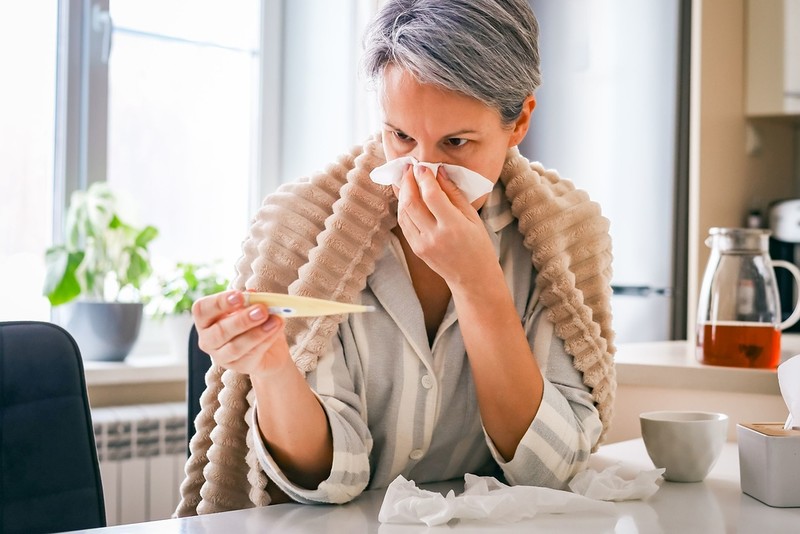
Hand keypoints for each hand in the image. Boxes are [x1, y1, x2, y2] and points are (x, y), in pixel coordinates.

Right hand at [192, 290, 292, 376]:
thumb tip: (253, 294)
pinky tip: (276, 328)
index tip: (239, 295)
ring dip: (257, 332)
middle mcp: (208, 340)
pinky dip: (266, 340)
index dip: (219, 302)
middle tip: (262, 310)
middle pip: (219, 331)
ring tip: (274, 320)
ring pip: (235, 347)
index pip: (202, 310)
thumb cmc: (254, 322)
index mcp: (206, 319)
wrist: (270, 349)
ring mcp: (222, 356)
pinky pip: (252, 355)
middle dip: (242, 320)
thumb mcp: (252, 307)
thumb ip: (251, 300)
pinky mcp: (240, 367)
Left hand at [394, 165, 497, 286]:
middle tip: (409, 168)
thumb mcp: (472, 217)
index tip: (422, 166)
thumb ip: (454, 194)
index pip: (431, 195)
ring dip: (403, 193)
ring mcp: (422, 244)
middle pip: (411, 202)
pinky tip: (408, 198)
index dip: (424, 177)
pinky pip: (404, 224)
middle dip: (407, 181)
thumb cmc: (478, 245)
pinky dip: (403, 208)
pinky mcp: (416, 249)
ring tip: (407, 180)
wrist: (473, 277)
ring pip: (403, 212)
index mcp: (453, 226)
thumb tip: (439, 172)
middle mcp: (434, 236)